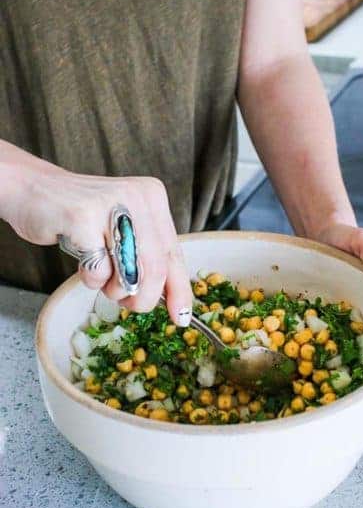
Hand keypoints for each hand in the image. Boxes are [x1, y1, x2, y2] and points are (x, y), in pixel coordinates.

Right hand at [4, 158, 191, 322]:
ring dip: (113, 289)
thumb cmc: (82, 218)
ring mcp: (110, 204)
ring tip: (100, 271)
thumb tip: (174, 302)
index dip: (179, 290)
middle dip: (143, 299)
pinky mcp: (81, 217)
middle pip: (156, 268)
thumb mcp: (124, 230)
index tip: (182, 317)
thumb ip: (148, 257)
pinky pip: (97, 271)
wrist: (34, 190)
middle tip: (130, 304)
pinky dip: (90, 278)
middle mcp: (136, 196)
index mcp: (152, 196)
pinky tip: (81, 256)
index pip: (174, 253)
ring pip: (129, 274)